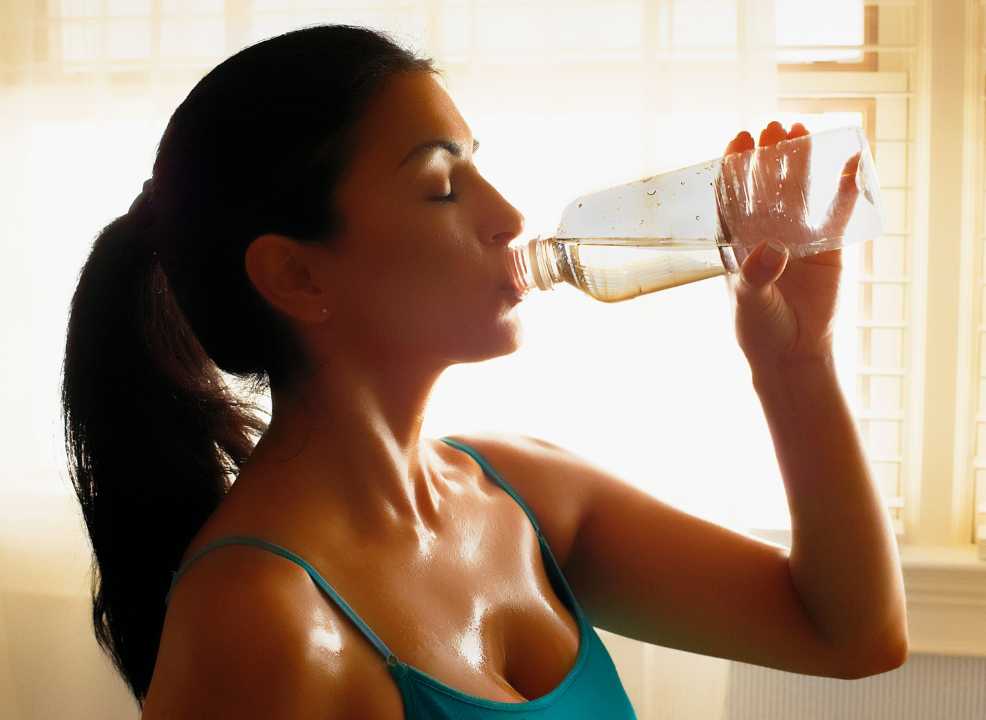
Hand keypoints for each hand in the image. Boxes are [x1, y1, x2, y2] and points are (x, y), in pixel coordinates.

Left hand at [716, 121, 860, 369]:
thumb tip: (772, 250)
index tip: (738, 139)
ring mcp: (798, 234)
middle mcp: (766, 230)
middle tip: (773, 126)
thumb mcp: (749, 302)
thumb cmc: (758, 327)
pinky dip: (846, 187)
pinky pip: (839, 210)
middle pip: (767, 183)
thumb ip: (755, 276)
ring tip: (801, 128)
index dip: (735, 165)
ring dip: (802, 160)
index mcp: (737, 240)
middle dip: (769, 155)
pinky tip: (852, 160)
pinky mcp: (829, 245)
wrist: (793, 352)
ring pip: (800, 189)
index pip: (732, 195)